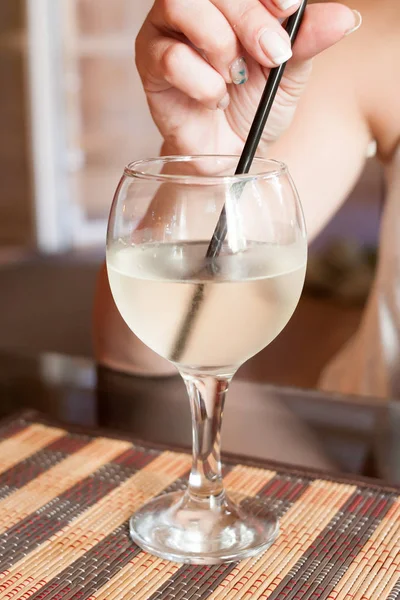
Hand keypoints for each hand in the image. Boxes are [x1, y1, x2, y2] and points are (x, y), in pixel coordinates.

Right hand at [135, 0, 359, 155]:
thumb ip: (308, 41)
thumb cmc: (255, 108)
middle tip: (273, 55)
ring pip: (181, 5)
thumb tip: (346, 17)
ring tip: (235, 78)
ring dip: (218, 43)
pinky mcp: (149, 63)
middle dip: (249, 17)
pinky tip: (215, 99)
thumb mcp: (289, 73)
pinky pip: (170, 57)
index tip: (288, 8)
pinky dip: (201, 82)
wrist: (229, 153)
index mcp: (233, 1)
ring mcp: (167, 30)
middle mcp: (198, 6)